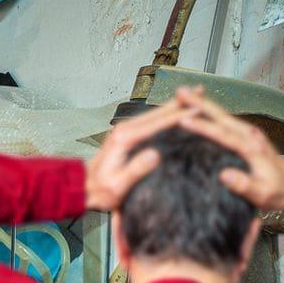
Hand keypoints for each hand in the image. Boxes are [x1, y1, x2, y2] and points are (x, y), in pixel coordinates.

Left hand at [86, 94, 196, 211]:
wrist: (82, 189)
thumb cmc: (100, 191)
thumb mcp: (117, 186)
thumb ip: (135, 170)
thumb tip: (154, 155)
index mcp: (125, 139)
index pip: (158, 122)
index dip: (180, 114)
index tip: (198, 108)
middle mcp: (124, 130)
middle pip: (158, 111)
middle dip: (180, 101)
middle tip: (201, 91)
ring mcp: (124, 130)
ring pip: (154, 113)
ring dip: (174, 104)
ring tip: (192, 96)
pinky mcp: (125, 135)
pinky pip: (149, 120)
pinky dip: (164, 113)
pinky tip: (174, 112)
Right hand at [170, 88, 283, 212]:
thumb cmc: (276, 192)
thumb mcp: (261, 194)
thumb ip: (244, 185)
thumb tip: (224, 175)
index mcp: (252, 148)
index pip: (222, 134)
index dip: (202, 126)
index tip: (182, 119)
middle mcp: (251, 135)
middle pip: (221, 116)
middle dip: (200, 103)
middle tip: (180, 92)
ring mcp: (250, 134)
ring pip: (223, 115)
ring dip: (203, 104)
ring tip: (185, 96)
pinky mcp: (247, 136)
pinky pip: (226, 121)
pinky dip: (211, 113)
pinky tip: (201, 111)